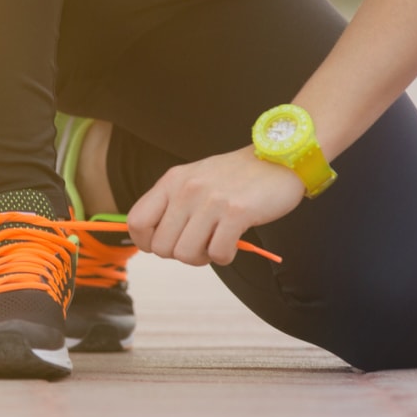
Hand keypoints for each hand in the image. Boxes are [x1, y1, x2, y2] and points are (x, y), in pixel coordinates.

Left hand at [127, 148, 304, 266]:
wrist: (278, 158)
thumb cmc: (236, 176)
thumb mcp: (194, 179)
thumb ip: (172, 203)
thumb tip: (153, 239)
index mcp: (172, 181)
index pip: (137, 221)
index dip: (147, 243)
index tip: (165, 245)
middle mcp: (187, 189)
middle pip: (161, 247)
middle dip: (179, 254)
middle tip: (200, 244)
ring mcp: (211, 201)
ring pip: (185, 255)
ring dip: (202, 258)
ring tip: (216, 243)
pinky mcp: (237, 212)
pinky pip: (217, 254)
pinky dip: (225, 256)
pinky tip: (233, 242)